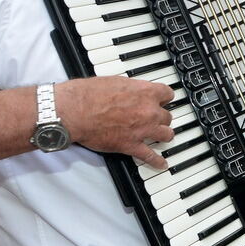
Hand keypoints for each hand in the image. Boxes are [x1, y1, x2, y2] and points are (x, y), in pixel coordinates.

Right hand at [55, 76, 174, 168]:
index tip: (162, 100)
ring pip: (166, 135)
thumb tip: (134, 91)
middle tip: (155, 118)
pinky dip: (157, 161)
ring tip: (161, 136)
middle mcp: (149, 111)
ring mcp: (142, 130)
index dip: (164, 98)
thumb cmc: (90, 94)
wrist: (76, 111)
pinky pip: (150, 156)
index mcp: (145, 92)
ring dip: (163, 135)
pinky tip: (161, 163)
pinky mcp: (132, 146)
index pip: (167, 94)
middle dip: (161, 117)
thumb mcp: (116, 81)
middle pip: (167, 116)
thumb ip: (132, 89)